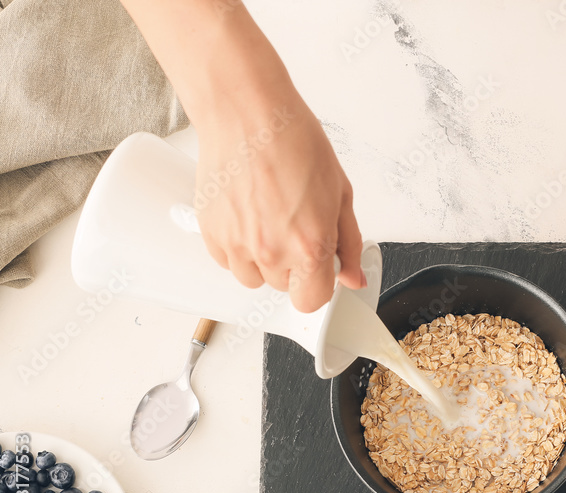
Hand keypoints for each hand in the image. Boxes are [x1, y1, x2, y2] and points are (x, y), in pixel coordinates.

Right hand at [194, 90, 363, 312]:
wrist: (247, 114)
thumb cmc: (294, 142)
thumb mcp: (340, 194)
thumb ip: (348, 244)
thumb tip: (351, 278)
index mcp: (309, 246)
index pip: (311, 301)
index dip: (317, 285)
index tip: (318, 268)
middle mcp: (271, 252)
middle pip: (283, 287)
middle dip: (293, 265)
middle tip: (294, 224)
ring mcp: (237, 245)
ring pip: (252, 277)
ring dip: (263, 259)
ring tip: (269, 219)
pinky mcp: (211, 233)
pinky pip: (226, 260)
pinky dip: (237, 246)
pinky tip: (248, 214)